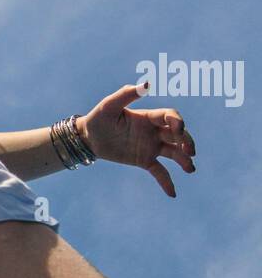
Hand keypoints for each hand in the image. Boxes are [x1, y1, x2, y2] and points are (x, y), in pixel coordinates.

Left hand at [78, 83, 196, 197]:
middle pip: (178, 135)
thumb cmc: (98, 118)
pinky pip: (159, 172)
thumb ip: (126, 94)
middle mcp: (154, 131)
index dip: (178, 123)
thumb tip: (146, 83)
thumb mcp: (109, 105)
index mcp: (148, 117)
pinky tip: (173, 194)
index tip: (179, 131)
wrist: (87, 138)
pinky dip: (166, 182)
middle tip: (190, 152)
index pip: (170, 117)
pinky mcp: (144, 160)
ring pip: (173, 153)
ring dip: (184, 160)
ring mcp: (150, 146)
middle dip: (187, 142)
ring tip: (190, 169)